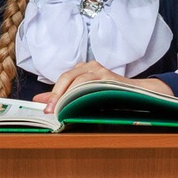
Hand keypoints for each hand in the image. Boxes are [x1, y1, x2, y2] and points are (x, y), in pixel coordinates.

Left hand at [38, 62, 157, 109]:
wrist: (137, 93)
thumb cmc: (110, 95)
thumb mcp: (84, 96)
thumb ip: (64, 96)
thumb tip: (40, 100)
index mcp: (83, 69)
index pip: (62, 79)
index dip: (52, 93)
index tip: (44, 108)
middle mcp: (90, 66)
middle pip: (67, 77)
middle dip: (57, 95)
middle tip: (49, 111)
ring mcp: (100, 70)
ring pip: (78, 80)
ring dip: (67, 96)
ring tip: (61, 110)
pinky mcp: (109, 76)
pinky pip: (91, 84)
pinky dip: (82, 94)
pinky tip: (77, 105)